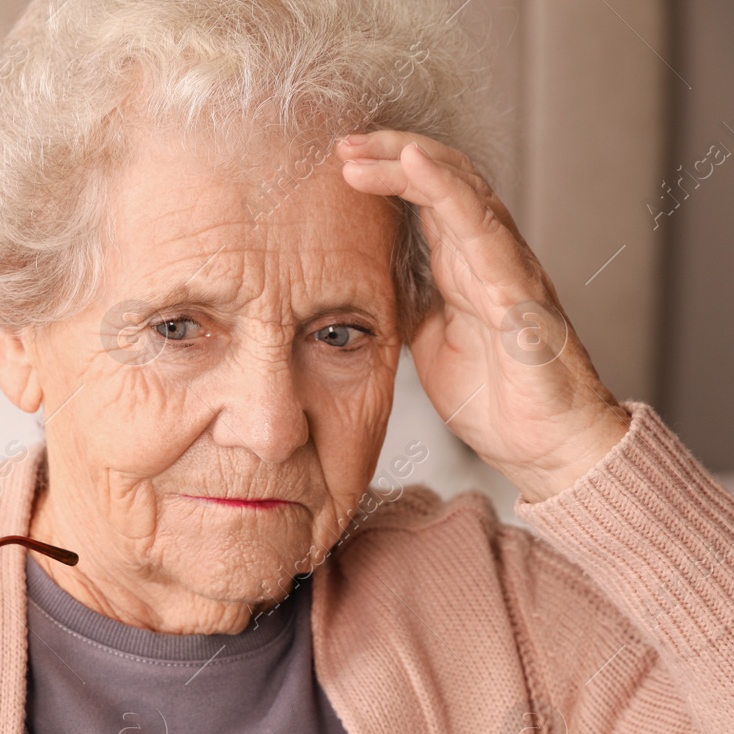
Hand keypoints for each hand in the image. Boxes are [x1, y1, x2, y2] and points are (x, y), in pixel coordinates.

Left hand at [335, 130, 631, 502]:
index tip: (336, 162)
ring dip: (409, 161)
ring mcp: (506, 268)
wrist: (543, 444)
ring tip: (364, 148)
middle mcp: (487, 254)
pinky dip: (448, 193)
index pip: (424, 196)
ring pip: (462, 189)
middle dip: (389, 153)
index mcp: (462, 264)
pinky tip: (417, 166)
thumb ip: (402, 301)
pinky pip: (482, 230)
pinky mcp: (518, 292)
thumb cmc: (493, 393)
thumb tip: (354, 283)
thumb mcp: (425, 340)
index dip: (383, 172)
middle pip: (442, 177)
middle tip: (339, 142)